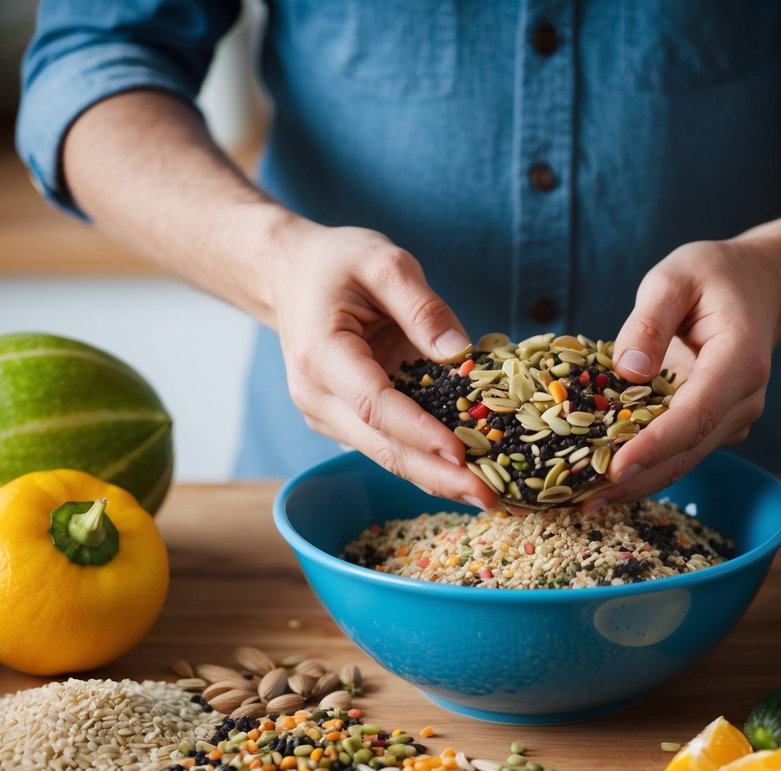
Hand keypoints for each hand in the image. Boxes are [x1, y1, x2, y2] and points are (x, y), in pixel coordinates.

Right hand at [269, 223, 498, 508]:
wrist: (291, 275)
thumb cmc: (337, 264)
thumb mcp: (384, 262)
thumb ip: (423, 306)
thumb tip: (460, 353)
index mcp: (322, 354)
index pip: (374, 405)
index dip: (419, 432)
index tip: (462, 453)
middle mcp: (317, 396)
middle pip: (381, 446)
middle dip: (436, 476)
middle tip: (489, 498)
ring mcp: (327, 414)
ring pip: (385, 455)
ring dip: (435, 478)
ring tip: (487, 496)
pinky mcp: (343, 421)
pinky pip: (388, 445)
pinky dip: (425, 462)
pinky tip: (465, 475)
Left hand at [582, 237, 780, 510]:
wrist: (757, 285)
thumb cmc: (713, 276)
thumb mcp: (674, 278)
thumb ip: (649, 322)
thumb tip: (627, 372)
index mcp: (739, 361)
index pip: (696, 414)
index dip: (656, 444)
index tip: (616, 467)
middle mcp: (743, 400)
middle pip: (688, 450)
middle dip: (637, 479)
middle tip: (585, 502)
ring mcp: (733, 418)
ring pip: (684, 460)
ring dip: (637, 484)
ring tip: (585, 504)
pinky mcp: (716, 425)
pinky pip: (680, 452)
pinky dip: (645, 469)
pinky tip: (604, 484)